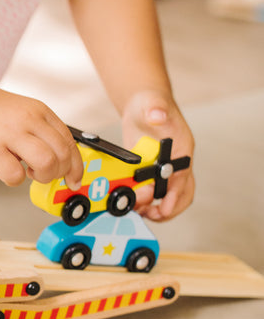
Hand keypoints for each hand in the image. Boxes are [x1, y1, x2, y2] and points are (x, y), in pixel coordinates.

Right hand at [0, 83, 83, 189]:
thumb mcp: (23, 112)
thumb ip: (42, 131)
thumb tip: (61, 161)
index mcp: (40, 111)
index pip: (70, 142)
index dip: (76, 166)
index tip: (73, 180)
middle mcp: (29, 120)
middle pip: (63, 155)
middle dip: (58, 173)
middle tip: (42, 173)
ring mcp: (10, 134)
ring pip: (47, 164)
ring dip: (41, 176)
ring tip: (27, 171)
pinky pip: (15, 176)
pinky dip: (14, 180)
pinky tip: (5, 168)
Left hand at [122, 89, 194, 220]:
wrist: (143, 105)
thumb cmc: (151, 104)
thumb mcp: (152, 105)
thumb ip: (156, 110)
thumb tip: (157, 115)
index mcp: (182, 150)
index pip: (183, 178)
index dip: (174, 195)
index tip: (164, 207)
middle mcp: (177, 163)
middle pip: (182, 193)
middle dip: (169, 208)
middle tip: (150, 214)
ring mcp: (165, 169)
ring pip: (170, 196)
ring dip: (159, 208)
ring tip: (141, 213)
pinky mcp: (152, 171)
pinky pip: (155, 192)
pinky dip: (148, 201)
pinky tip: (135, 205)